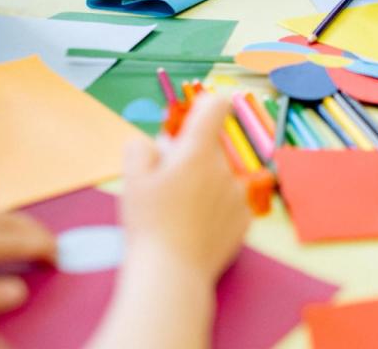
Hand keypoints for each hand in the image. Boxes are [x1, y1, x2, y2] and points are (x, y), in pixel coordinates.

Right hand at [121, 96, 249, 283]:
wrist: (172, 274)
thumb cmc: (149, 224)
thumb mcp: (132, 180)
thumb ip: (141, 148)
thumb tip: (156, 142)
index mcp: (197, 153)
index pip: (214, 107)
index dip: (206, 104)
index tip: (197, 113)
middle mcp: (224, 168)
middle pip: (210, 147)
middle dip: (190, 156)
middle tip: (166, 181)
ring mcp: (239, 194)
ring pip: (220, 175)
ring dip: (204, 183)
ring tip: (179, 210)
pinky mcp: (246, 219)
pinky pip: (230, 201)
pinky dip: (216, 207)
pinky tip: (196, 226)